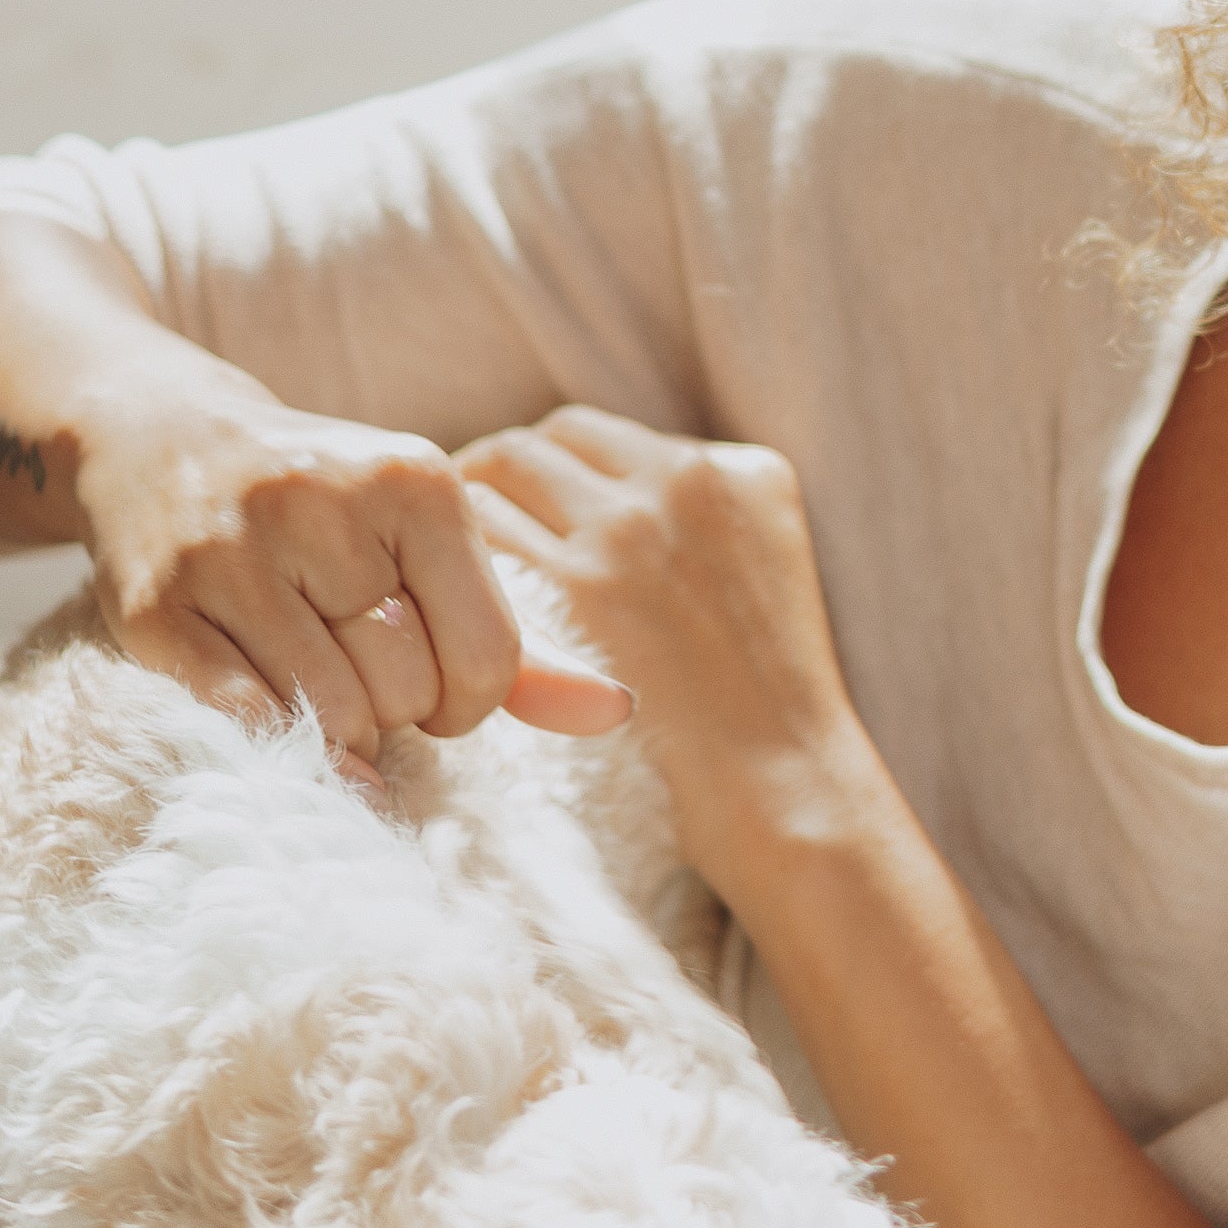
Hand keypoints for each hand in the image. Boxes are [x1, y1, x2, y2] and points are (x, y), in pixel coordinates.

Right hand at [74, 350, 633, 773]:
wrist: (159, 437)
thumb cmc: (322, 512)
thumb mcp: (424, 544)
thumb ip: (518, 638)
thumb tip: (616, 711)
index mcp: (416, 481)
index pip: (488, 661)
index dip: (465, 702)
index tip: (429, 678)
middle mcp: (324, 503)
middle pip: (408, 692)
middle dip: (394, 708)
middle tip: (357, 669)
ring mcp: (234, 552)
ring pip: (332, 713)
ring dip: (335, 728)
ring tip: (317, 681)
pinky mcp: (161, 604)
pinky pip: (245, 717)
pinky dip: (272, 742)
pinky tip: (272, 714)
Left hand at [455, 411, 870, 887]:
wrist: (784, 789)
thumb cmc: (765, 710)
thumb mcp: (764, 570)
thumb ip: (692, 517)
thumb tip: (594, 495)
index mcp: (739, 472)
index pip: (593, 438)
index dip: (543, 475)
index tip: (517, 516)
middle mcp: (684, 482)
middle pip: (541, 444)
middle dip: (496, 485)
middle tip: (458, 544)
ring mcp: (629, 531)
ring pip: (500, 474)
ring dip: (468, 521)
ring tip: (444, 577)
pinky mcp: (580, 589)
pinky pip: (482, 537)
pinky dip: (454, 567)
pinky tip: (450, 609)